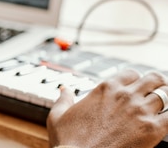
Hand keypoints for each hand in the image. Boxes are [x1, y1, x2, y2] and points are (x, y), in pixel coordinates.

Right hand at [47, 69, 167, 147]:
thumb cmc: (69, 143)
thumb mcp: (58, 116)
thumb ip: (63, 100)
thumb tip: (64, 90)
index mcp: (105, 88)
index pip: (131, 74)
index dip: (135, 80)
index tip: (136, 88)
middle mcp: (125, 95)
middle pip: (154, 79)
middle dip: (158, 84)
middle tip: (159, 92)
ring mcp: (140, 111)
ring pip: (166, 94)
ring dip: (167, 99)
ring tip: (165, 106)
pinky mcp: (152, 130)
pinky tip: (166, 122)